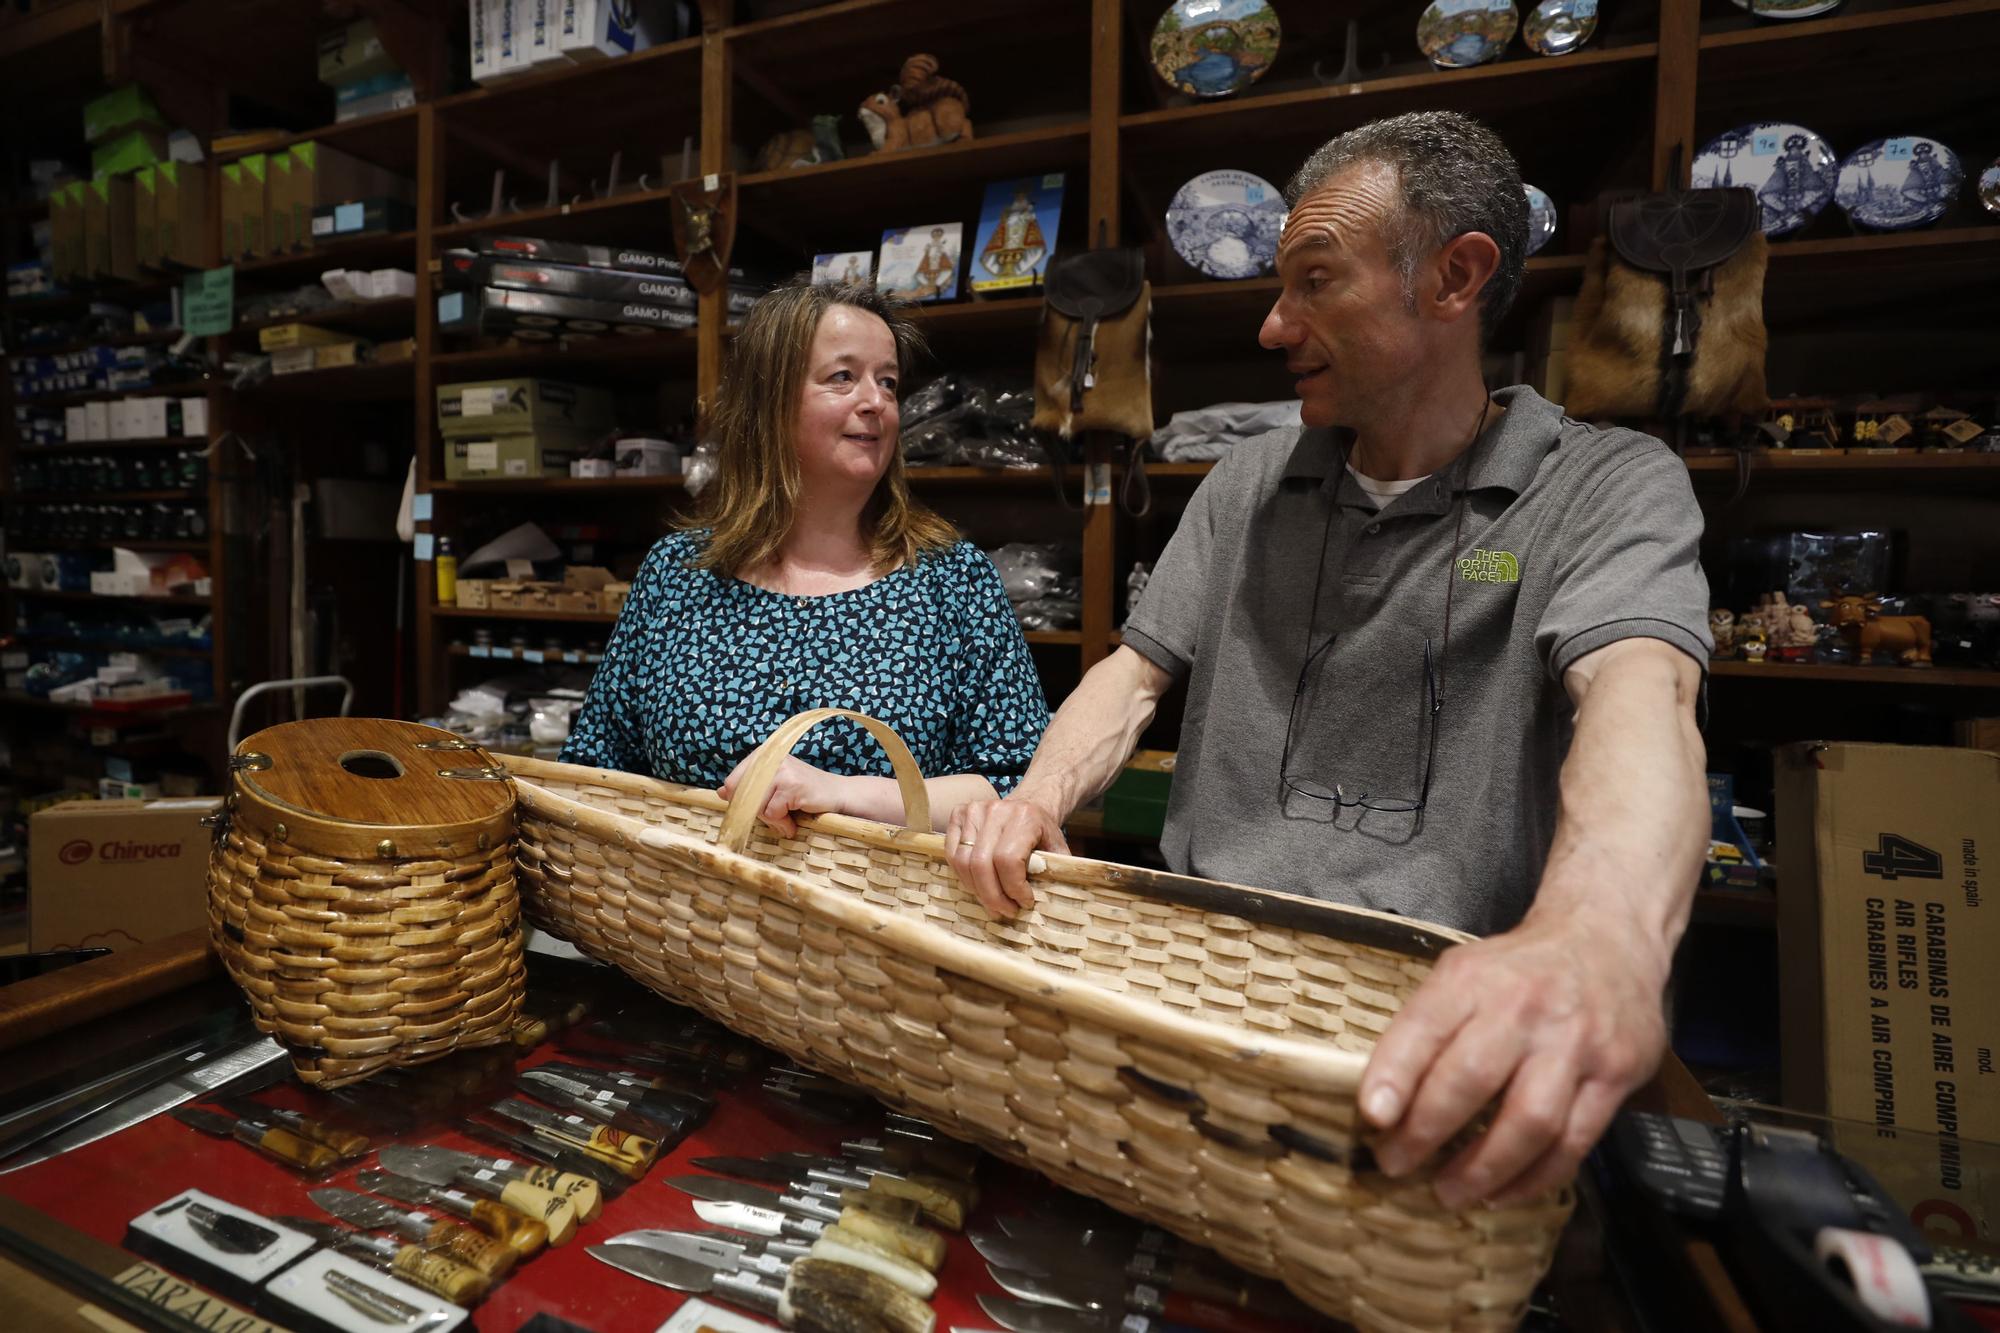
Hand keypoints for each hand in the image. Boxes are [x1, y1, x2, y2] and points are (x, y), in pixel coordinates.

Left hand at [718, 754, 847, 838]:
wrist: (838, 794)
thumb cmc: (804, 792)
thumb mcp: (773, 785)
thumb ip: (749, 787)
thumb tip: (720, 791)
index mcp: (763, 756)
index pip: (733, 781)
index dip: (739, 801)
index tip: (756, 809)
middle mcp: (771, 759)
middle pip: (742, 795)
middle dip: (757, 812)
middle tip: (775, 816)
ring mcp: (783, 771)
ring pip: (758, 806)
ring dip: (772, 820)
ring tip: (788, 817)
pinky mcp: (793, 786)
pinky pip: (774, 813)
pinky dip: (784, 824)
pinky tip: (795, 821)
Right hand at [944, 795, 1068, 918]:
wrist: (1029, 804)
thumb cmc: (1042, 831)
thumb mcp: (1057, 848)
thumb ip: (1055, 871)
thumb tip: (1048, 903)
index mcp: (1024, 818)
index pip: (1008, 860)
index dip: (1013, 888)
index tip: (1024, 902)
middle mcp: (996, 811)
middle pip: (982, 865)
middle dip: (993, 896)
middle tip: (1005, 911)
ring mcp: (973, 811)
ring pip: (963, 862)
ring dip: (977, 890)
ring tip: (992, 903)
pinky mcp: (958, 814)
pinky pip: (952, 854)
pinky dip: (963, 876)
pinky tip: (979, 886)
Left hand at [1357, 912, 1667, 1208]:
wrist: (1607, 939)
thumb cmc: (1518, 969)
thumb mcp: (1464, 973)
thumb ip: (1429, 1026)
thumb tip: (1382, 1099)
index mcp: (1474, 978)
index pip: (1425, 1026)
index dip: (1394, 1074)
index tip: (1372, 1116)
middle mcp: (1524, 1008)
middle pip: (1472, 1078)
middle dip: (1427, 1131)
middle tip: (1396, 1164)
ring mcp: (1575, 1043)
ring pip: (1529, 1121)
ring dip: (1484, 1168)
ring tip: (1450, 1192)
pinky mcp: (1616, 1075)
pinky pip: (1574, 1142)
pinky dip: (1535, 1177)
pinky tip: (1504, 1191)